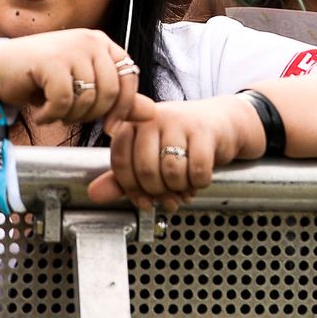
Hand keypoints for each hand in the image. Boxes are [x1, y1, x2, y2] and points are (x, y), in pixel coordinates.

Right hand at [0, 27, 140, 130]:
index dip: (123, 108)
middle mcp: (90, 40)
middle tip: (70, 116)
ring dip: (70, 116)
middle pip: (111, 92)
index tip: (110, 127)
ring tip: (54, 111)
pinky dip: (52, 114)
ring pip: (89, 98)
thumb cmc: (42, 80)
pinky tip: (41, 111)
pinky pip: (64, 101)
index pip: (130, 78)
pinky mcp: (51, 60)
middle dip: (92, 115)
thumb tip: (152, 114)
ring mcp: (71, 47)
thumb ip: (118, 99)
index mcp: (103, 44)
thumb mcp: (84, 89)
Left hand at [87, 94, 255, 209]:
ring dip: (180, 188)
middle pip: (145, 170)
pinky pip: (197, 170)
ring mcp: (180, 120)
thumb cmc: (182, 142)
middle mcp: (153, 117)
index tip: (143, 200)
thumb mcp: (149, 157)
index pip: (120, 161)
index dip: (130, 188)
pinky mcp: (205, 130)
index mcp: (133, 123)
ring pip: (172, 171)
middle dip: (158, 192)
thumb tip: (94, 194)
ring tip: (183, 188)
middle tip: (168, 197)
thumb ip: (122, 177)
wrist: (222, 123)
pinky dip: (199, 183)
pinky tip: (199, 180)